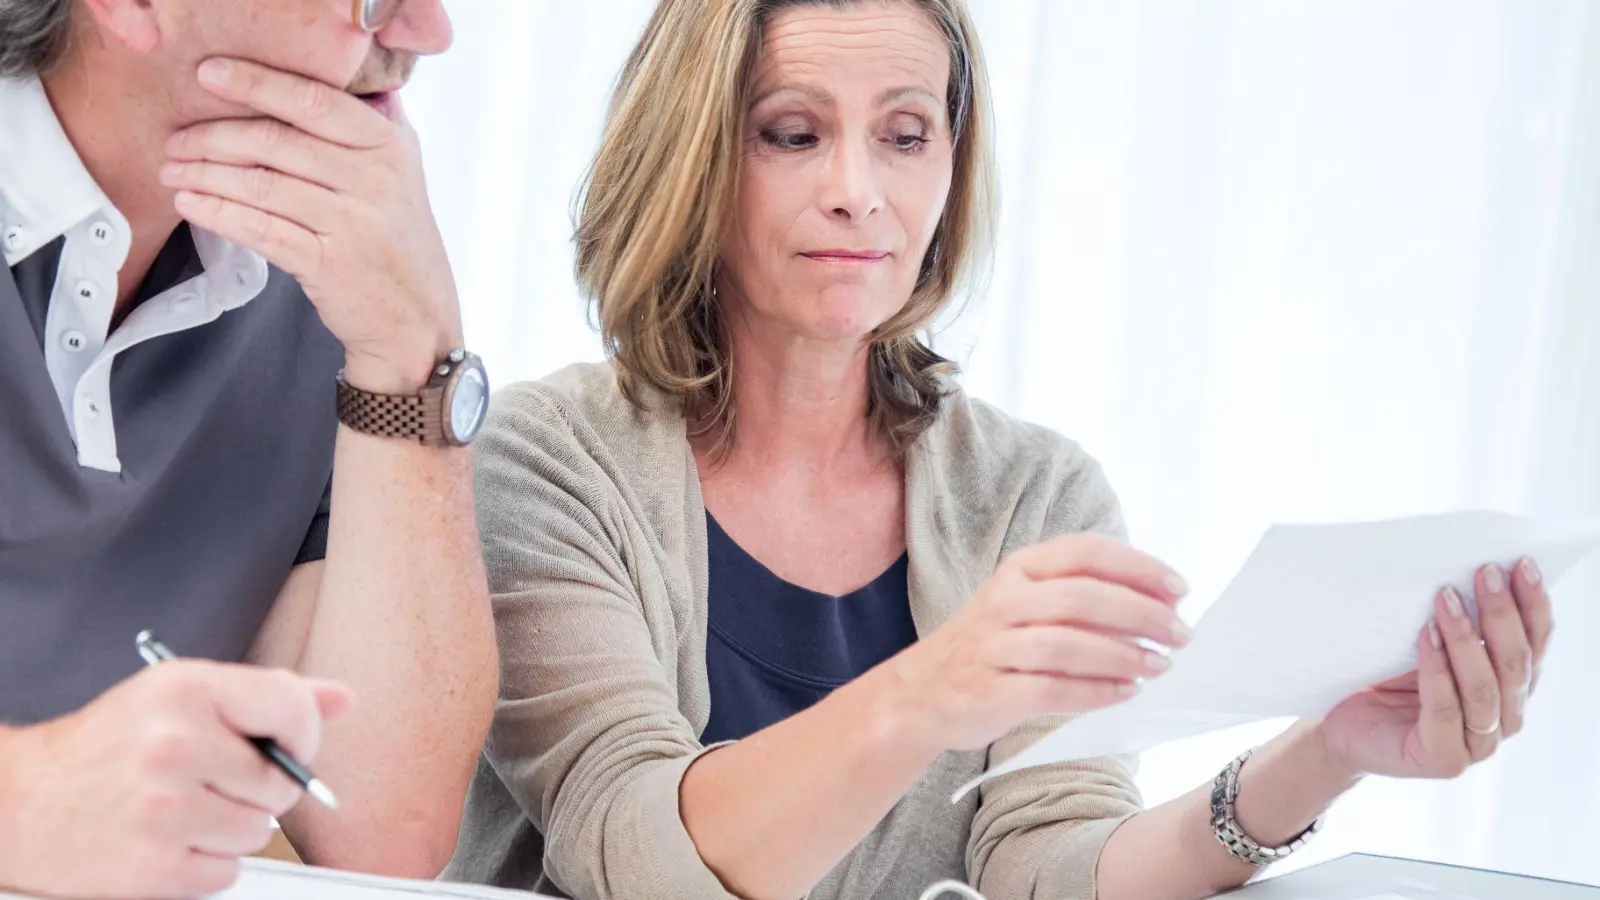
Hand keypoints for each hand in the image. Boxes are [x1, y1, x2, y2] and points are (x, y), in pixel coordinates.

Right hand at [0, 662, 353, 899]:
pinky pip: (228, 873)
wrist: (25, 801)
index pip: (293, 709)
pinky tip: (170, 840)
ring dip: (233, 828)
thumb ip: (269, 695)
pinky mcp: (153, 868)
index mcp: (186, 690)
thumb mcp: (184, 695)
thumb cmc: (111, 744)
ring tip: (185, 809)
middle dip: (260, 787)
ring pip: (260, 831)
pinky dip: (207, 864)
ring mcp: (163, 810)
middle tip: (213, 780)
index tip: (284, 744)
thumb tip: (343, 699)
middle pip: (283, 782)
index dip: (302, 734)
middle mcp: (174, 745)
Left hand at [162, 58, 460, 392]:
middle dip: (212, 135)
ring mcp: (351, 223)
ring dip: (204, 174)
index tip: (208, 72)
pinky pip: (259, 229)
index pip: (313, 100)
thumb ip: (378, 121)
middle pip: (275, 141)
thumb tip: (345, 68)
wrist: (416, 319)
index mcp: (389, 146)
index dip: (255, 83)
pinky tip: (189, 204)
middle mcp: (374, 180)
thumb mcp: (405, 172)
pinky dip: (217, 214)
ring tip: (172, 170)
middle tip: (175, 138)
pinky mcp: (326, 264)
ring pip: (261, 184)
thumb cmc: (400, 241)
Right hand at [887, 533, 1190, 751]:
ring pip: (1068, 644)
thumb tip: (1160, 604)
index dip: (1137, 567)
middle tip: (1180, 634)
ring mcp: (994, 645)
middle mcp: (1005, 600)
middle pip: (1083, 598)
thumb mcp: (1026, 604)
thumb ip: (1082, 597)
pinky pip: (1051, 689)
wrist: (921, 693)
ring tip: (1158, 666)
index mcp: (1020, 569)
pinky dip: (1095, 691)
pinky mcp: (991, 689)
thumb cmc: (992, 646)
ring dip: (1122, 655)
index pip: (1085, 552)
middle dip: (1141, 614)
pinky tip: (1124, 693)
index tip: (1180, 588)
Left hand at [1318, 558, 1552, 778]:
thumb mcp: (1427, 643)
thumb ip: (1457, 622)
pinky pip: (1444, 708)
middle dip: (1502, 614)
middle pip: (1515, 664)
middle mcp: (1504, 718)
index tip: (1523, 564)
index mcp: (1512, 688)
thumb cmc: (1386, 678)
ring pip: (1484, 687)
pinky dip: (1436, 669)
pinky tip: (1426, 635)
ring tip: (1447, 598)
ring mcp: (1477, 744)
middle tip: (1485, 572)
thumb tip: (1470, 569)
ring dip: (1467, 638)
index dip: (1534, 605)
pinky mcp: (1443, 758)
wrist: (1340, 724)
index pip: (1535, 644)